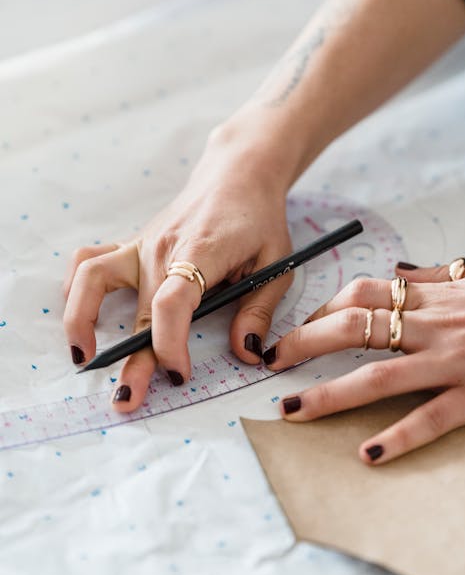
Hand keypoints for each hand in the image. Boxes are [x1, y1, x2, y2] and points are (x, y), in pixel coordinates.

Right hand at [63, 125, 292, 410]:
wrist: (238, 173)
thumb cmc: (259, 219)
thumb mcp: (277, 263)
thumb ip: (259, 309)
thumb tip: (246, 352)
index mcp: (202, 252)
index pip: (173, 302)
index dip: (170, 343)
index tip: (179, 374)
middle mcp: (163, 248)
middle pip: (139, 310)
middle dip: (132, 361)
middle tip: (128, 401)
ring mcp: (142, 244)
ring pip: (93, 279)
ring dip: (80, 319)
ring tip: (82, 357)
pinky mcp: (133, 244)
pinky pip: (90, 262)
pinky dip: (77, 288)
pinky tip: (82, 315)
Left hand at [262, 260, 464, 464]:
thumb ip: (436, 276)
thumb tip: (398, 273)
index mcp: (434, 297)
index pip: (363, 294)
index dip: (322, 310)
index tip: (299, 329)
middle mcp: (436, 326)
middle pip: (355, 328)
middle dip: (305, 344)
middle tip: (270, 363)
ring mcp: (455, 362)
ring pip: (379, 377)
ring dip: (329, 395)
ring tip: (292, 410)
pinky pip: (431, 419)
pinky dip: (398, 438)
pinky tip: (368, 455)